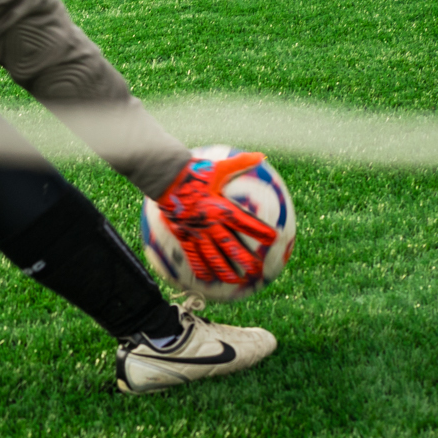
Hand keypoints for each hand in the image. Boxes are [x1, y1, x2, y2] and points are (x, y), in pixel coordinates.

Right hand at [155, 151, 279, 284]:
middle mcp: (210, 223)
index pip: (244, 222)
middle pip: (231, 246)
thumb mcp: (218, 167)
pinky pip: (193, 256)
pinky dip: (200, 268)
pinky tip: (206, 278)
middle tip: (257, 270)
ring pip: (212, 256)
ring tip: (236, 281)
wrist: (164, 177)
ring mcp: (196, 232)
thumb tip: (262, 155)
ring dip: (225, 270)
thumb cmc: (193, 170)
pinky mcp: (184, 235)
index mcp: (220, 208)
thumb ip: (241, 163)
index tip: (273, 239)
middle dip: (245, 260)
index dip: (259, 231)